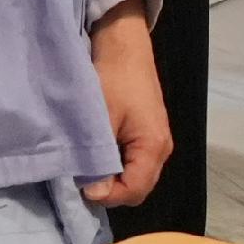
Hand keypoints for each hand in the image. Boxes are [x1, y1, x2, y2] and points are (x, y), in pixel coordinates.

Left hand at [83, 6, 169, 209]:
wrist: (125, 48)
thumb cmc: (113, 79)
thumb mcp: (100, 119)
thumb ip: (98, 159)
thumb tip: (94, 194)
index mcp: (154, 146)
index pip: (135, 190)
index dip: (108, 195)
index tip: (80, 186)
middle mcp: (163, 149)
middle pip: (140, 189)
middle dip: (112, 191)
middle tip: (84, 179)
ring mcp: (159, 143)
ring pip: (138, 178)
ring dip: (115, 179)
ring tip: (89, 167)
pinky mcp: (150, 135)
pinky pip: (137, 164)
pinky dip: (119, 167)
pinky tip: (100, 155)